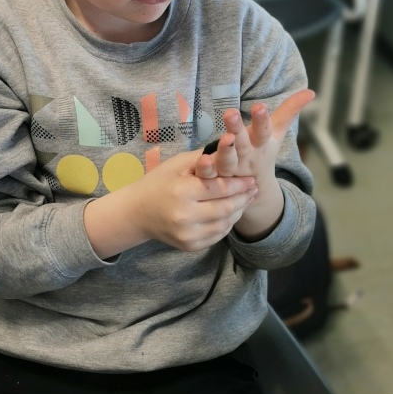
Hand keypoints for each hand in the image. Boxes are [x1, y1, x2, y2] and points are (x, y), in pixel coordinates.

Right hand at [84, 149, 256, 257]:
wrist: (137, 212)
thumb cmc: (158, 183)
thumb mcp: (177, 164)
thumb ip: (203, 158)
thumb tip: (230, 147)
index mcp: (181, 191)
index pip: (219, 188)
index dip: (239, 184)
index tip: (251, 179)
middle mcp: (184, 216)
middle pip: (225, 208)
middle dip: (244, 198)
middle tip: (254, 188)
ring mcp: (187, 234)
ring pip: (224, 224)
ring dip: (239, 211)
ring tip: (247, 199)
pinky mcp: (189, 246)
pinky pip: (217, 236)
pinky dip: (227, 224)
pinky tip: (232, 213)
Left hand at [193, 90, 314, 239]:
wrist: (254, 192)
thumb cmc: (262, 153)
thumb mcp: (276, 133)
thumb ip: (289, 111)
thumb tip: (311, 91)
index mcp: (261, 144)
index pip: (264, 130)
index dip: (262, 119)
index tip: (260, 106)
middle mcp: (246, 156)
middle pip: (242, 142)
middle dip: (237, 128)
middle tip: (230, 114)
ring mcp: (231, 169)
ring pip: (227, 160)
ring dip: (224, 150)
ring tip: (223, 138)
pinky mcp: (216, 178)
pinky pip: (209, 174)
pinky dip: (205, 169)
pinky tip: (201, 160)